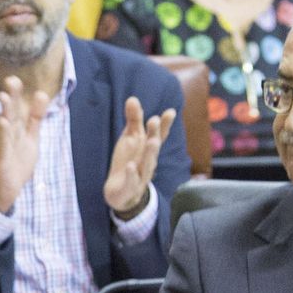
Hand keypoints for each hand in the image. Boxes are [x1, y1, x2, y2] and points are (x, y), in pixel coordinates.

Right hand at [0, 76, 49, 213]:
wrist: (5, 190)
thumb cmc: (16, 162)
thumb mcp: (30, 137)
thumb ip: (35, 118)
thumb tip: (42, 94)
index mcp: (13, 129)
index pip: (15, 109)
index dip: (15, 96)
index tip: (15, 79)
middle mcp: (5, 135)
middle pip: (9, 114)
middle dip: (10, 98)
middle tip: (11, 81)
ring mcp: (2, 147)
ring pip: (4, 127)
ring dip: (5, 113)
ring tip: (5, 98)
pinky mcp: (1, 160)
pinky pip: (3, 146)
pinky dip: (3, 135)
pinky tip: (4, 123)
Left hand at [104, 98, 176, 218]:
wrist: (122, 194)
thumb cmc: (129, 161)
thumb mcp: (130, 139)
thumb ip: (134, 121)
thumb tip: (132, 98)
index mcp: (148, 148)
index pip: (158, 135)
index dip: (164, 125)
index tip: (170, 111)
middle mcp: (147, 161)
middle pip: (153, 148)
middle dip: (154, 134)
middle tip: (154, 120)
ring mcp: (140, 175)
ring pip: (147, 164)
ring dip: (149, 153)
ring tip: (151, 141)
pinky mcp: (130, 188)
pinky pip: (132, 181)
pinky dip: (132, 174)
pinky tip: (130, 166)